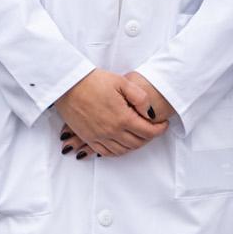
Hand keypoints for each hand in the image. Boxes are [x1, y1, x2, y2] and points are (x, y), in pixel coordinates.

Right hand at [51, 69, 165, 158]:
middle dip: (149, 137)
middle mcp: (111, 131)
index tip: (163, 125)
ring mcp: (98, 137)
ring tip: (139, 135)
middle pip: (137, 143)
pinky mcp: (88, 138)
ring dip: (134, 145)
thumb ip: (140, 98)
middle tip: (153, 129)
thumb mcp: (122, 82)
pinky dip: (118, 150)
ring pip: (123, 150)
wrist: (68, 85)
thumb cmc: (95, 81)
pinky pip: (106, 152)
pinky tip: (122, 143)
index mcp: (122, 118)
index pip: (148, 132)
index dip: (159, 130)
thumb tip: (150, 113)